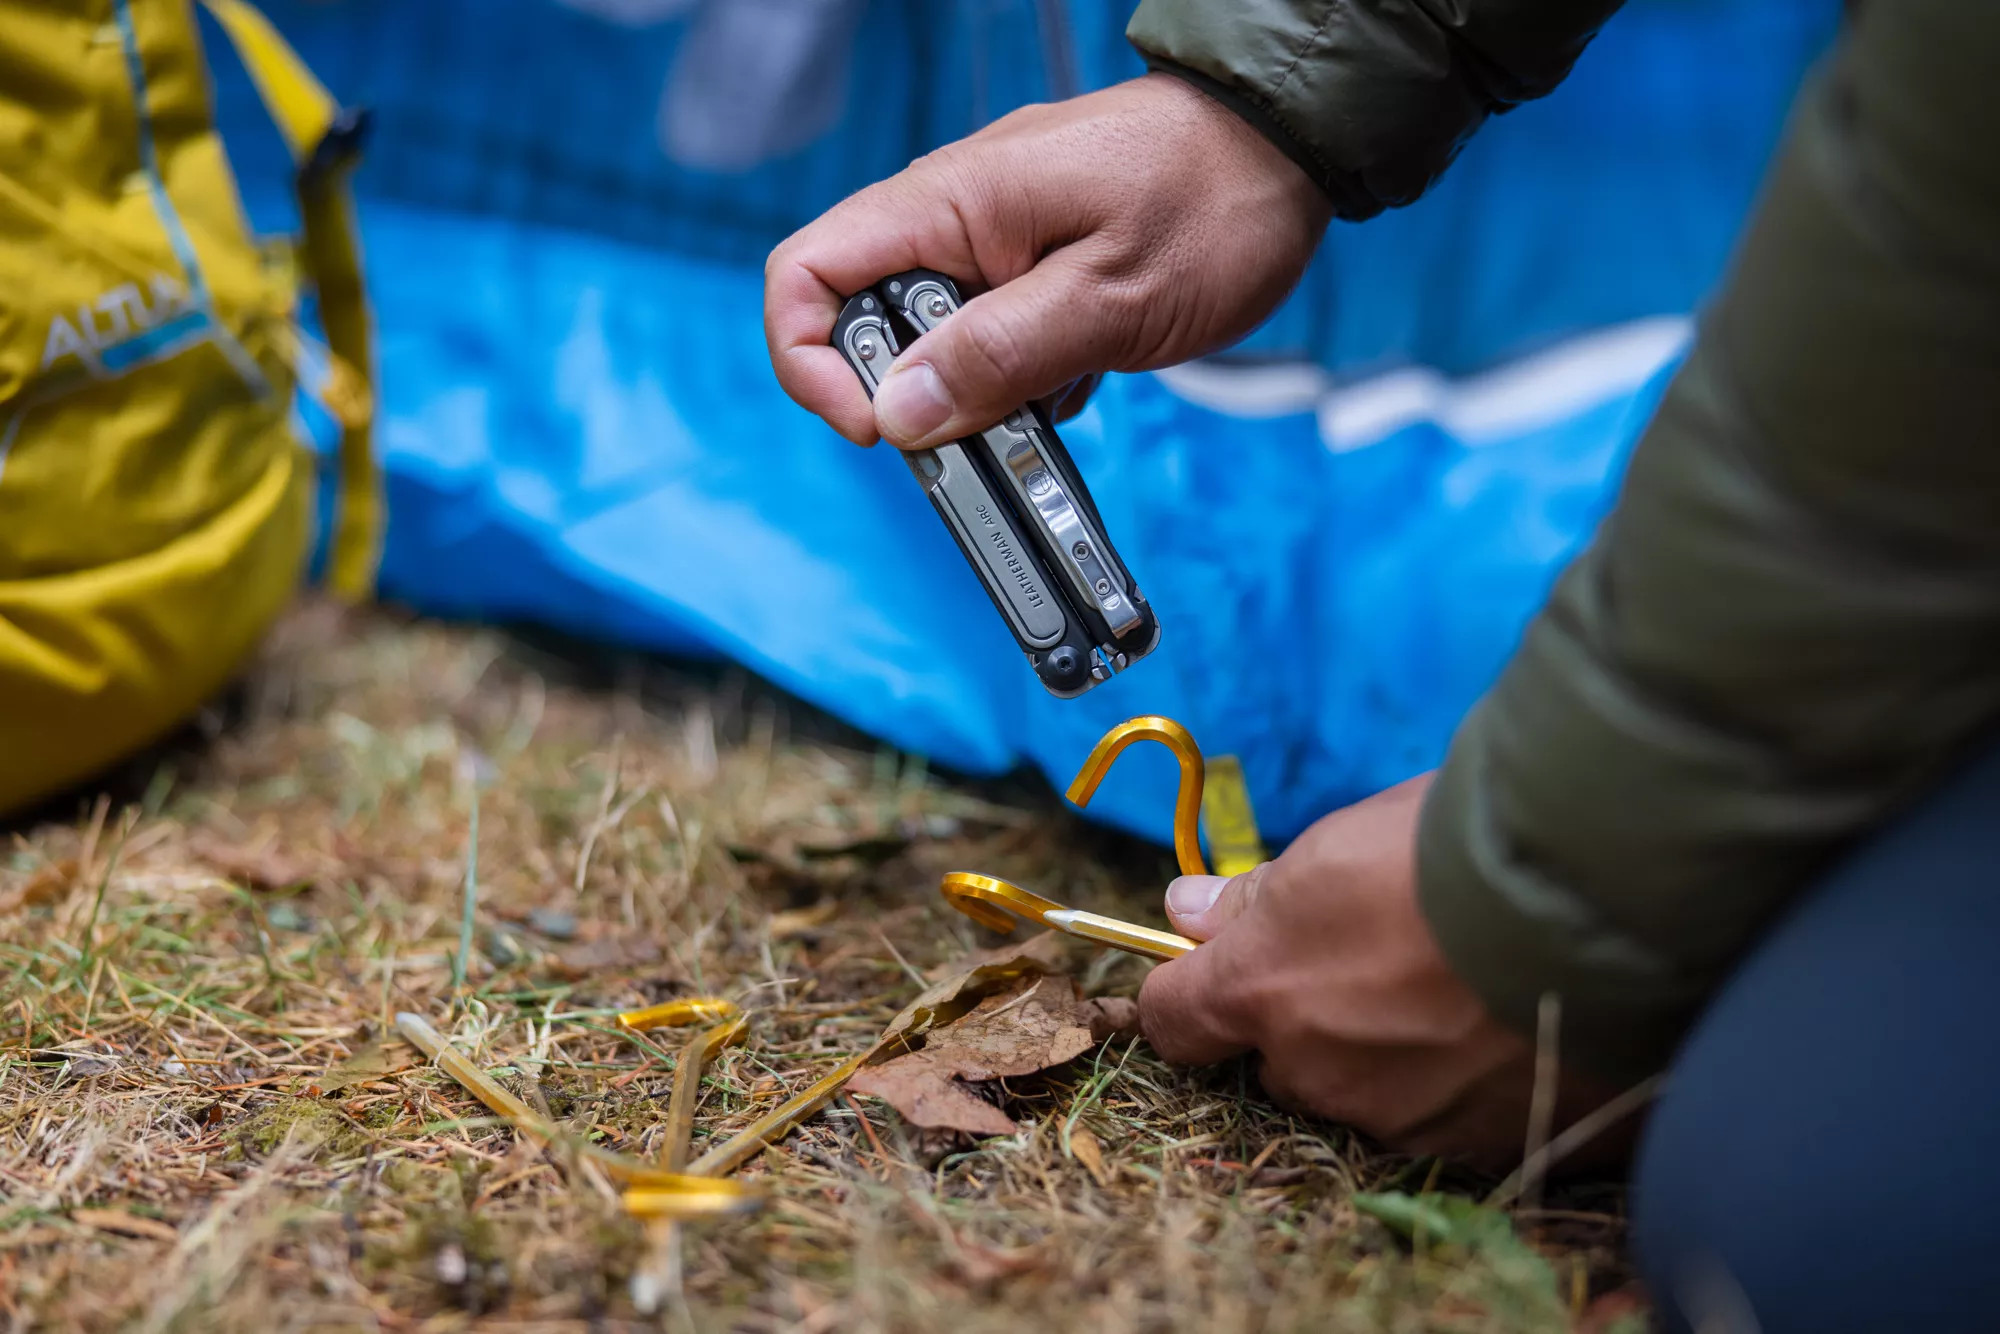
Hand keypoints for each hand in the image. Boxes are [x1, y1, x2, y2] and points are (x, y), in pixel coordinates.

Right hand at [764, 73, 1329, 447]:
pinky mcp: (1030, 269)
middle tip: (982, 431)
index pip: (806, 274)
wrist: (1288, 150)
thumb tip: (899, 414)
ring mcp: (991, 243)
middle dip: (906, 395)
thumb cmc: (1213, 203)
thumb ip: (1000, 354)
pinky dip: (1015, 380)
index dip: (812, 362)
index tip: (876, 426)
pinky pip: (986, 338)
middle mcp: (953, 220)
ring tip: (1046, 403)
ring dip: (970, 395)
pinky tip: (1074, 381)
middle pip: (861, 321)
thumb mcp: (1108, 297)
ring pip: (928, 342)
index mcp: (948, 206)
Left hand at [1140, 775, 1624, 1170]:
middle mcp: (1317, 1073)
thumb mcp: (1336, 845)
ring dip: (1397, 1053)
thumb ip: (1255, 898)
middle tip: (1384, 953)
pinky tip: (1514, 1022)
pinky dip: (1471, 1084)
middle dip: (1312, 1019)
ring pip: (1369, 1095)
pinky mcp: (1485, 1149)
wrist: (1596, 898)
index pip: (1177, 1020)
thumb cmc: (1450, 850)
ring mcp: (1403, 1120)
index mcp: (1262, 992)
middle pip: (1282, 1060)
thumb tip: (1185, 911)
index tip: (1215, 966)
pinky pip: (1453, 1121)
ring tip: (1466, 983)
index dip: (1191, 992)